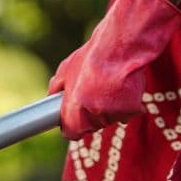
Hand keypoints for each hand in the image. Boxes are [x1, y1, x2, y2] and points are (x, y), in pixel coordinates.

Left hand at [47, 0, 180, 139]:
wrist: (119, 46)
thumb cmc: (91, 56)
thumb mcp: (65, 70)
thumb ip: (56, 88)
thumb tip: (49, 99)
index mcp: (74, 109)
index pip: (72, 133)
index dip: (73, 126)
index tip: (76, 119)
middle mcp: (93, 116)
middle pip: (92, 126)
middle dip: (93, 114)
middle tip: (97, 92)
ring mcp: (113, 114)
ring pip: (110, 119)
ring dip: (111, 109)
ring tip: (111, 85)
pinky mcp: (131, 110)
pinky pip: (128, 113)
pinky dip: (128, 105)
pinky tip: (124, 88)